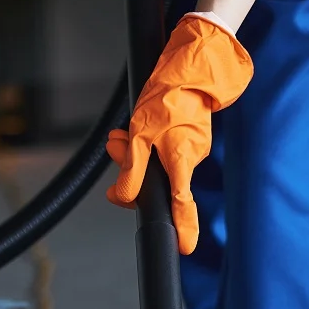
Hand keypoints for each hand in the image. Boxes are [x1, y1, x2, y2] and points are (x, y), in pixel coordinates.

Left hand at [106, 15, 252, 253]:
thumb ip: (132, 168)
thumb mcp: (141, 131)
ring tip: (121, 133)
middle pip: (158, 182)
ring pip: (156, 162)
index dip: (183, 229)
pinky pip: (162, 147)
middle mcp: (190, 159)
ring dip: (135, 151)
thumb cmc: (169, 93)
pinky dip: (145, 141)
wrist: (193, 60)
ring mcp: (192, 146)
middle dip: (131, 172)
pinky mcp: (189, 133)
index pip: (182, 206)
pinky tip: (135, 126)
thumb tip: (123, 195)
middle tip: (115, 146)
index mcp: (182, 162)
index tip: (184, 249)